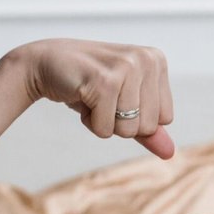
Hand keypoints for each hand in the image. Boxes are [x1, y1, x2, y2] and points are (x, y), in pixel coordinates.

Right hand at [14, 37, 176, 159]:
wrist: (43, 63)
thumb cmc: (87, 84)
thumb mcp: (123, 104)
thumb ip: (148, 129)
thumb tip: (170, 153)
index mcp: (157, 61)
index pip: (164, 119)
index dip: (135, 117)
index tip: (115, 95)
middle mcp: (146, 59)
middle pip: (148, 127)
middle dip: (119, 121)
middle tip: (100, 96)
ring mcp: (127, 68)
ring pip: (128, 130)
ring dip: (103, 121)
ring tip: (91, 96)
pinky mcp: (105, 82)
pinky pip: (106, 129)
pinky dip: (89, 122)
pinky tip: (80, 96)